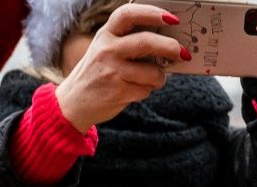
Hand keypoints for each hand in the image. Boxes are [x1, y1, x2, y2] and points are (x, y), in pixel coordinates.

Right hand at [54, 4, 190, 132]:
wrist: (72, 103)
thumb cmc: (98, 73)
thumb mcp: (105, 49)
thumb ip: (129, 40)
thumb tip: (167, 39)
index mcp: (106, 33)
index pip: (129, 14)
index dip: (153, 13)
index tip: (172, 18)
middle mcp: (107, 50)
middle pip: (146, 42)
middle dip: (171, 47)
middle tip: (183, 52)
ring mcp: (112, 72)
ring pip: (152, 72)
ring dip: (160, 77)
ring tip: (155, 79)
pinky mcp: (118, 92)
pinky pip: (146, 90)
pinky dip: (147, 90)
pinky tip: (136, 90)